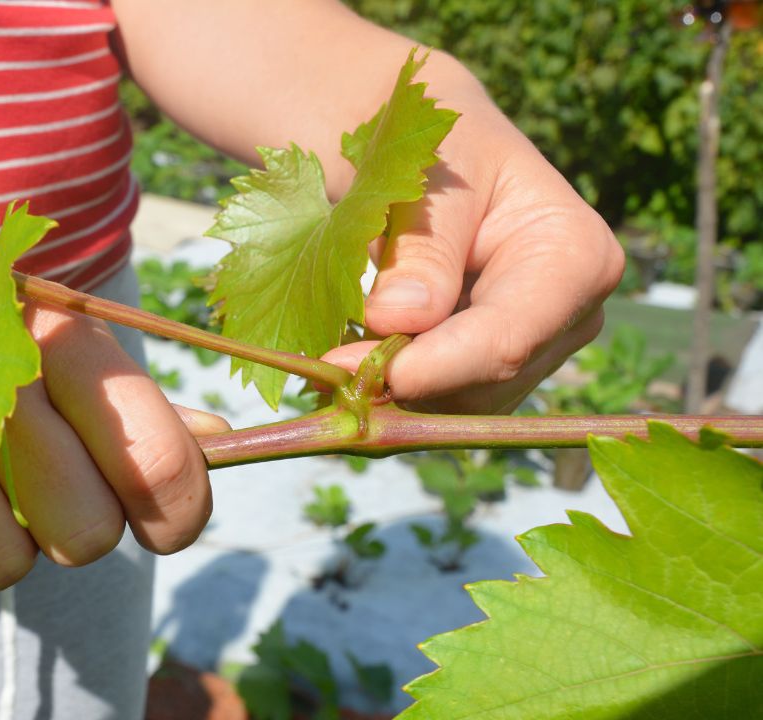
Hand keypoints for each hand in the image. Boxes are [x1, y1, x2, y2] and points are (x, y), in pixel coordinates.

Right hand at [0, 303, 229, 593]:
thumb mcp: (73, 344)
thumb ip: (144, 403)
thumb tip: (219, 444)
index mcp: (64, 338)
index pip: (158, 463)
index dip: (180, 512)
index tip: (166, 521)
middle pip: (87, 535)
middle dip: (79, 523)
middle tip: (51, 481)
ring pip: (4, 566)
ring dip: (2, 539)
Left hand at [322, 75, 624, 414]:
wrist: (433, 154)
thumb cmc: (437, 147)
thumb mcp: (425, 176)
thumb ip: (418, 249)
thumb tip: (398, 319)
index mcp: (577, 258)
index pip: (506, 339)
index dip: (429, 367)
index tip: (350, 370)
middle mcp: (572, 318)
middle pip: (482, 384)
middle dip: (400, 383)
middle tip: (318, 370)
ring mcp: (537, 351)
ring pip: (457, 406)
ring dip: (389, 393)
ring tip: (328, 357)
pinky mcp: (496, 372)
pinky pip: (441, 404)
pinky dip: (390, 391)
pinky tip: (350, 362)